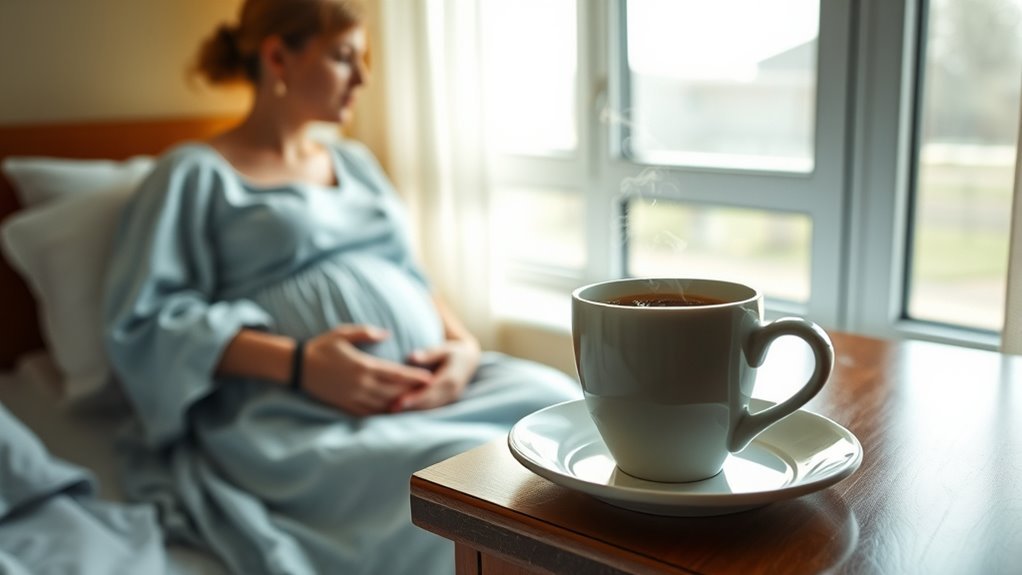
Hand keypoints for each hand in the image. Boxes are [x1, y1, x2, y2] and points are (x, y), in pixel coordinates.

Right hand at [302, 325, 434, 415]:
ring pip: (383, 405)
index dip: (414, 377)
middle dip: (412, 393)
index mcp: (363, 366)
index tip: (429, 378)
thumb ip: (367, 332)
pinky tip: (392, 412)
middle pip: (394, 392)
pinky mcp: (345, 406)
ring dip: (400, 405)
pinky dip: (382, 413)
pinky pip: (368, 413)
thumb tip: (387, 333)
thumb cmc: (322, 347)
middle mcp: (361, 384)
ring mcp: (353, 397)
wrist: (298, 366)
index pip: (396, 374)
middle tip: (429, 392)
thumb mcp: (342, 333)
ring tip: (415, 404)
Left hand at [392, 339, 481, 411]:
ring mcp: (450, 398)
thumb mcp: (444, 348)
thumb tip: (412, 357)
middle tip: (391, 408)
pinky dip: (418, 409)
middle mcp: (452, 392)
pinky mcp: (446, 401)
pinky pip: (432, 408)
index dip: (415, 397)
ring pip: (430, 408)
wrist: (469, 361)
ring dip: (413, 410)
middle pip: (429, 402)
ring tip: (393, 410)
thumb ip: (430, 353)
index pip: (430, 391)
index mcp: (451, 379)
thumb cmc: (454, 352)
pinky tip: (403, 409)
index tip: (400, 401)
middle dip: (410, 407)